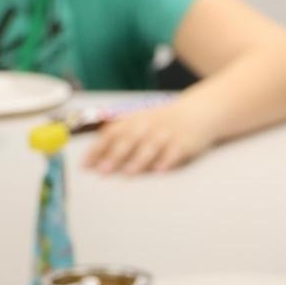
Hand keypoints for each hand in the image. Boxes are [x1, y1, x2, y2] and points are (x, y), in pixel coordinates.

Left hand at [84, 100, 214, 174]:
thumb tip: (97, 156)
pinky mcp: (185, 142)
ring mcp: (168, 133)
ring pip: (151, 146)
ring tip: (129, 173)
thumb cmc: (164, 122)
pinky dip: (167, 160)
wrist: (199, 112)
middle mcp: (149, 125)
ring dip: (139, 159)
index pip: (112, 132)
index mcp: (135, 119)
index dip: (98, 148)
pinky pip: (175, 152)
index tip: (86, 164)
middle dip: (115, 155)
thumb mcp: (142, 121)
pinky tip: (160, 170)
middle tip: (103, 171)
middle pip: (130, 139)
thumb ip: (121, 135)